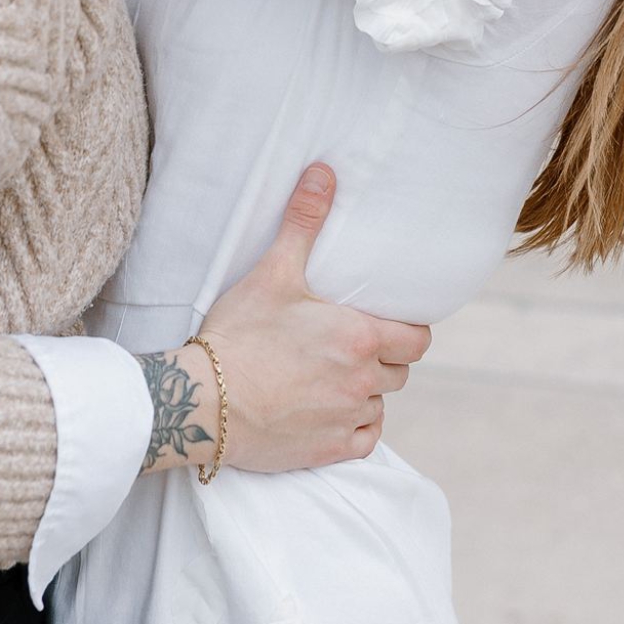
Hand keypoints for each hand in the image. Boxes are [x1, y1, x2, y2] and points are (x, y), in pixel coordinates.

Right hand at [201, 163, 430, 470]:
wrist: (205, 400)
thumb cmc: (241, 333)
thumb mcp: (274, 272)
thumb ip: (304, 222)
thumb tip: (323, 172)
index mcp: (360, 338)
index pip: (417, 340)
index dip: (410, 330)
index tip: (392, 323)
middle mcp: (363, 382)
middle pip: (400, 372)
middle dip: (385, 357)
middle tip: (355, 343)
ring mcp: (347, 420)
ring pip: (380, 405)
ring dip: (368, 391)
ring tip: (337, 374)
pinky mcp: (328, 451)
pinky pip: (365, 439)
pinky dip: (355, 425)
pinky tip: (332, 409)